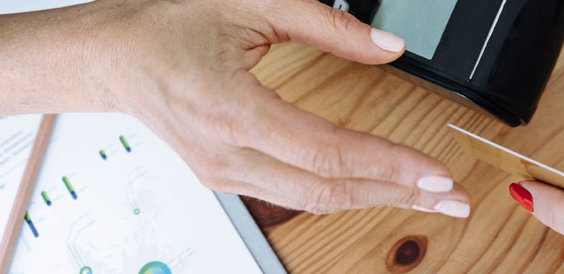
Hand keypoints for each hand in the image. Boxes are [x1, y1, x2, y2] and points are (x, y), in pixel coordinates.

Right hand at [66, 0, 469, 216]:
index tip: (435, 172)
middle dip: (397, 195)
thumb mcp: (251, 2)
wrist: (111, 55)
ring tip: (425, 195)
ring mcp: (222, 172)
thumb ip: (328, 24)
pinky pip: (292, 194)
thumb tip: (387, 46)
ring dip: (374, 198)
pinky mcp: (223, 177)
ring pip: (312, 201)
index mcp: (231, 109)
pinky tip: (374, 186)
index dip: (387, 165)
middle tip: (452, 197)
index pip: (326, 151)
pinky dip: (339, 191)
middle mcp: (225, 152)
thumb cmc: (167, 23)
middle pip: (327, 190)